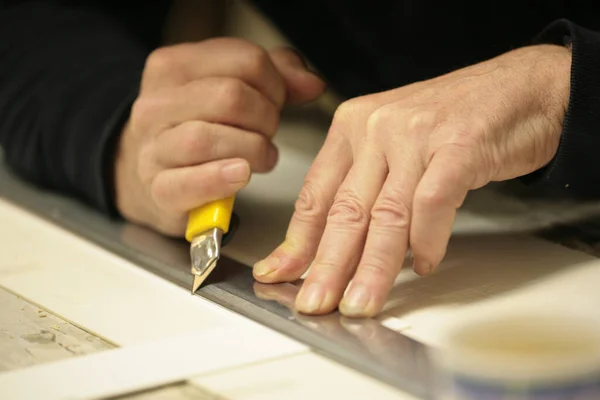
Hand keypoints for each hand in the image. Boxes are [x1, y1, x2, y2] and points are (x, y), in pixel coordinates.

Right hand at [114, 38, 324, 235]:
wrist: (153, 176)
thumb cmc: (200, 128)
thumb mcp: (231, 88)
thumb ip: (275, 76)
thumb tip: (312, 83)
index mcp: (174, 65)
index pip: (244, 59)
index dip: (276, 83)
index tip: (277, 101)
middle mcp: (155, 102)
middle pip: (230, 97)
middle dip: (266, 117)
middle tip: (269, 132)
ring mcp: (152, 147)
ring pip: (207, 138)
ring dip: (252, 149)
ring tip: (262, 157)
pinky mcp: (158, 189)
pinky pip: (189, 182)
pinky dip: (220, 179)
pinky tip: (240, 175)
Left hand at [254, 44, 570, 316]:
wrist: (523, 85)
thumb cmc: (457, 119)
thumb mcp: (394, 145)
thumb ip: (368, 189)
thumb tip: (344, 249)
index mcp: (352, 126)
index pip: (316, 194)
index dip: (298, 241)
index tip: (282, 272)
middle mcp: (377, 127)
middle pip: (344, 210)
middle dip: (327, 266)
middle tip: (314, 302)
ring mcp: (415, 135)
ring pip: (384, 216)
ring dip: (371, 269)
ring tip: (360, 303)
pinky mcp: (457, 147)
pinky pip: (431, 206)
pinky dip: (426, 243)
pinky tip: (424, 265)